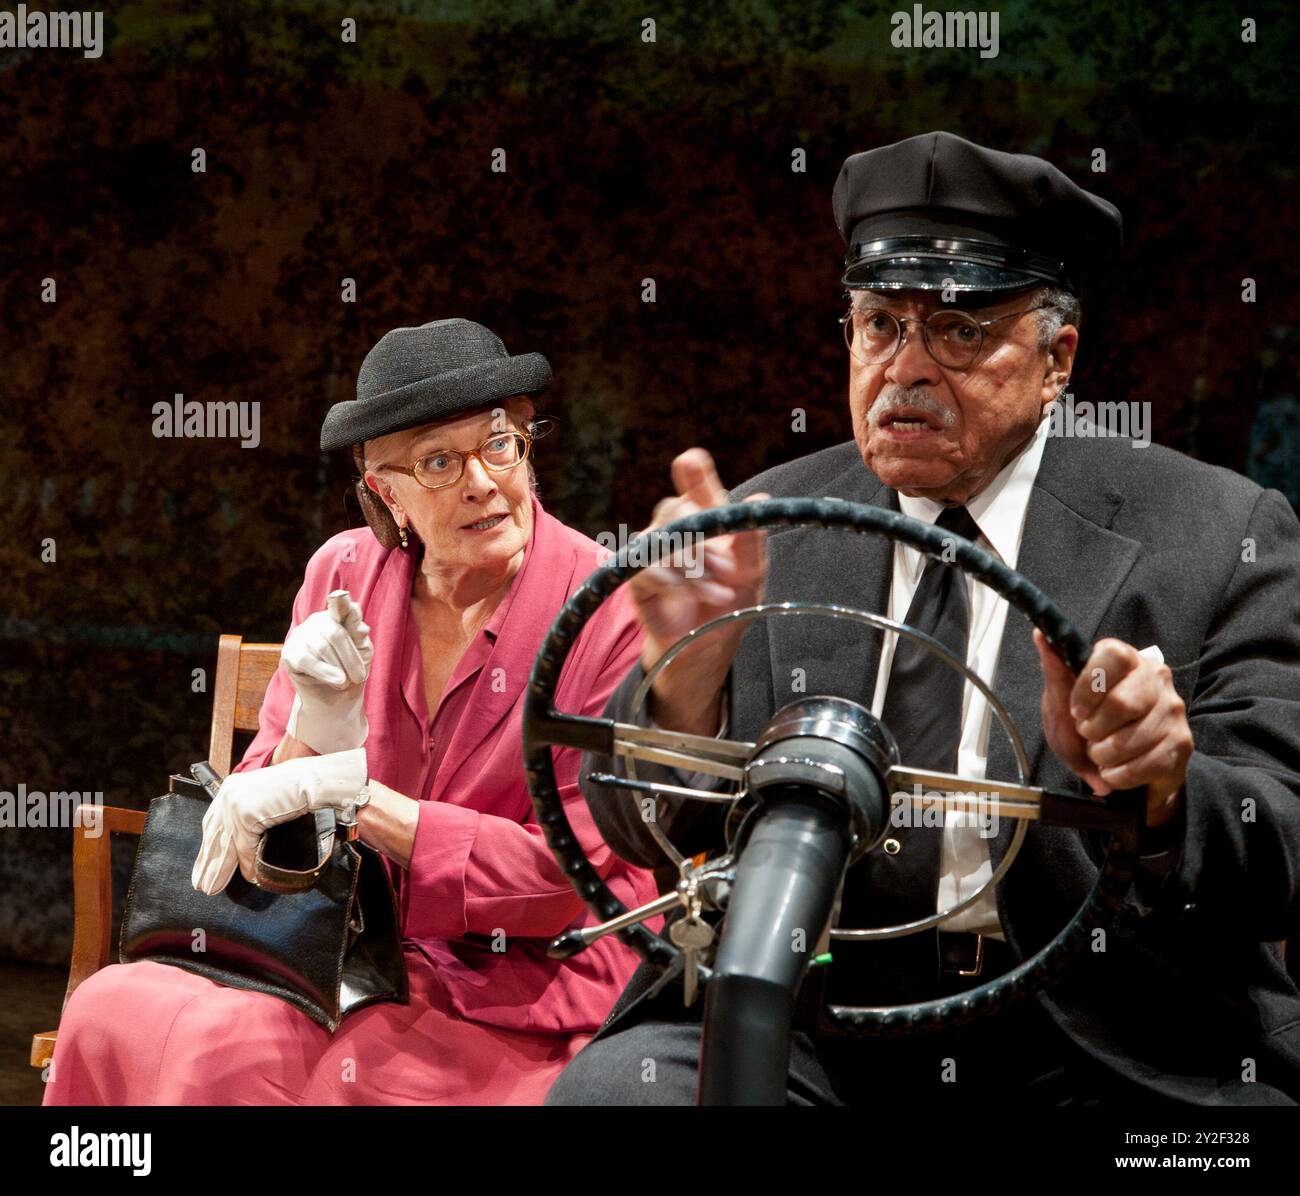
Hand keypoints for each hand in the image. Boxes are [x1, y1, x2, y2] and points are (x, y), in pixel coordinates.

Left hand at [191, 748, 367, 894]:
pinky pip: (244, 847)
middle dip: (208, 862)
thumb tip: (246, 849)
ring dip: (220, 869)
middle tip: (201, 884)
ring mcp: (235, 803)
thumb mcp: (267, 802)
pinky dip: (248, 864)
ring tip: (213, 888)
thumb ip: (252, 818)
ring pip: (225, 844)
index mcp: (232, 787)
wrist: (313, 780)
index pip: (214, 822)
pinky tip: (250, 876)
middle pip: (215, 835)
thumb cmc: (298, 789)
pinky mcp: (245, 815)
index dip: (209, 845)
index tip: (203, 863)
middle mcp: (228, 793)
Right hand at [282, 590, 372, 752]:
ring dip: (339, 669)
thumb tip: (358, 621)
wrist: (337, 697)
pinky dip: (324, 672)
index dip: (340, 602)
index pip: (339, 606)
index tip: (340, 596)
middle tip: (360, 677)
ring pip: (322, 648)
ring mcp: (301, 635)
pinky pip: (307, 660)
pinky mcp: (290, 653)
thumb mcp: (363, 650)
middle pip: (336, 634)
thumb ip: (359, 633)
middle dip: (351, 658)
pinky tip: (336, 681)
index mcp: (338, 615)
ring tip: (345, 682)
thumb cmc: (352, 669)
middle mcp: (318, 620)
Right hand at [627, 449, 767, 733]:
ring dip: (692, 564)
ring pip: (662, 538)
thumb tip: (760, 499)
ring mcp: (653, 553)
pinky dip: (667, 579)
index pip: (697, 488)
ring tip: (717, 591)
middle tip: (726, 567)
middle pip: (675, 510)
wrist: (705, 649)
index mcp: (706, 522)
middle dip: (703, 538)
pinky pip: (643, 567)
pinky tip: (685, 592)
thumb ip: (752, 540)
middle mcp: (676, 531)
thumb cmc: (728, 605)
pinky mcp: (636, 578)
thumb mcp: (751, 575)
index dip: (694, 473)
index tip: (690, 461)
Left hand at [1033, 631, 1192, 826]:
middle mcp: (1155, 677)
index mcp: (1124, 659)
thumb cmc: (1090, 725)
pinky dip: (1117, 775)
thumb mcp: (1063, 700)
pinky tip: (1115, 770)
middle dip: (1093, 729)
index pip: (1112, 657)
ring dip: (1102, 756)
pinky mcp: (1182, 743)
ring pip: (1129, 740)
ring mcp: (1173, 710)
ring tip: (1100, 753)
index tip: (1076, 711)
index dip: (1089, 687)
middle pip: (1122, 703)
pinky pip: (1143, 766)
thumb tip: (1040, 635)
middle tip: (1087, 734)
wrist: (1121, 765)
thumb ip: (1055, 671)